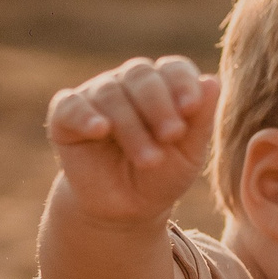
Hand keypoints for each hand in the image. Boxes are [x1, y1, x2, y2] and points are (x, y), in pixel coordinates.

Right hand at [45, 56, 218, 227]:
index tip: (191, 107)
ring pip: (111, 94)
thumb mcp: (188, 154)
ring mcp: (96, 96)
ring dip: (131, 127)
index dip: (182, 83)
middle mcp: (128, 83)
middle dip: (158, 105)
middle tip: (171, 135)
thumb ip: (201, 120)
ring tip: (149, 160)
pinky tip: (100, 130)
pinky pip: (70, 105)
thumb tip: (211, 80)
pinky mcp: (66, 116)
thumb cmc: (161, 177)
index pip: (172, 68)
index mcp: (162, 85)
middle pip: (141, 75)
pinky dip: (85, 115)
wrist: (124, 210)